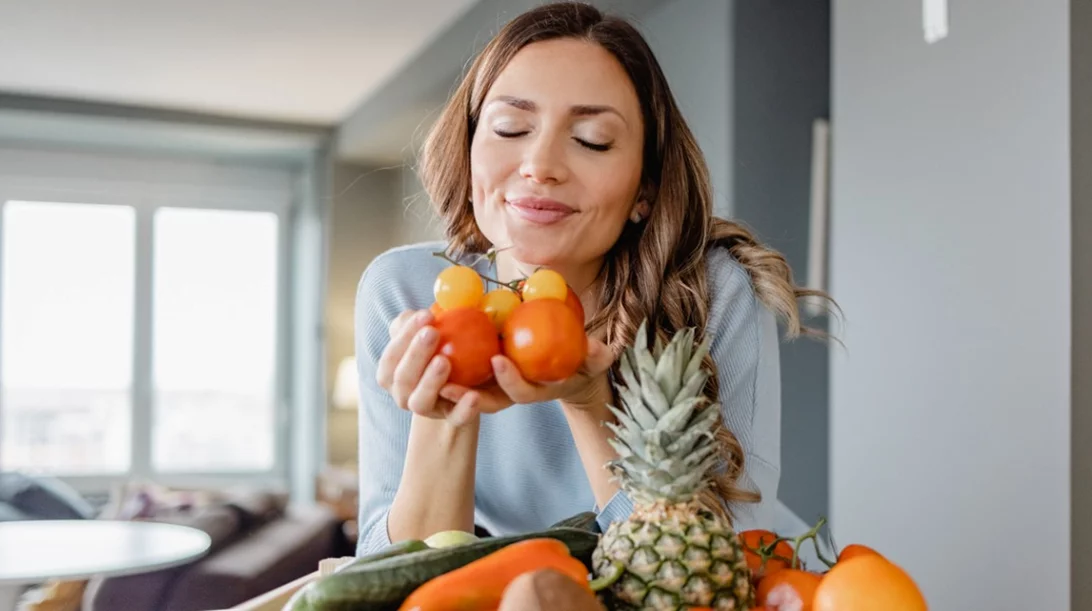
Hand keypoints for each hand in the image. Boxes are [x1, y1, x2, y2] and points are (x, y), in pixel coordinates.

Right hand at [375, 309, 480, 425]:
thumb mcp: (430, 332)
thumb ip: (420, 321)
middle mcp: (404, 394)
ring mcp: (428, 409)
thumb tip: (422, 311)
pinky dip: (463, 409)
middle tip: (433, 332)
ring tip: (444, 361)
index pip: (391, 356)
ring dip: (430, 381)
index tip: (425, 314)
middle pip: (402, 379)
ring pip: (420, 402)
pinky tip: (473, 396)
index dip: (403, 336)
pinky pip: (456, 418)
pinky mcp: (453, 420)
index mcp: (393, 373)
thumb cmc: (442, 349)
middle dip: (414, 355)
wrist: (466, 385)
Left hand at [438, 336, 617, 414]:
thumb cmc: (579, 360)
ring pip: (466, 395)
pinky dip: (443, 368)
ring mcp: (494, 389)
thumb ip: (595, 355)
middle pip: (485, 401)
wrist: (564, 366)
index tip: (498, 359)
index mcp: (536, 391)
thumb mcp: (591, 358)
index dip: (510, 380)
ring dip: (446, 385)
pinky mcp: (481, 380)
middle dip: (465, 394)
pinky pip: (459, 378)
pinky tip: (427, 346)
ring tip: (429, 365)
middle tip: (446, 374)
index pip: (521, 394)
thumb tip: (599, 349)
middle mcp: (511, 394)